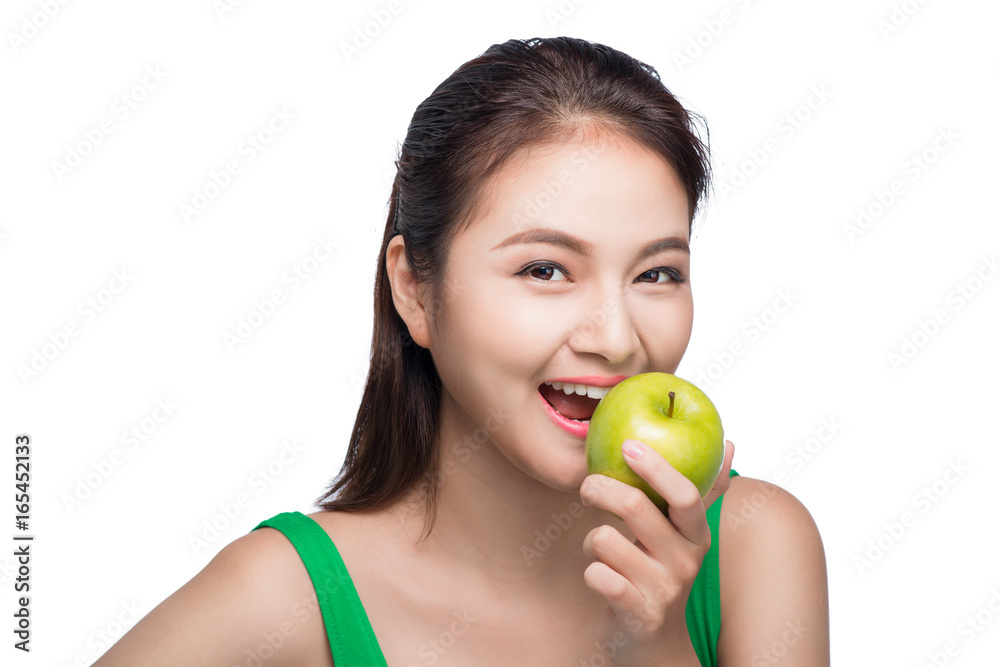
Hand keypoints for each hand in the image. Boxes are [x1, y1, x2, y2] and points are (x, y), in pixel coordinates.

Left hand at [578, 438, 734, 666]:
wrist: (658, 645)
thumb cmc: (663, 576)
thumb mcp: (686, 537)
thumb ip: (704, 492)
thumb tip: (731, 443)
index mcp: (697, 536)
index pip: (686, 494)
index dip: (657, 466)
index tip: (629, 444)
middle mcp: (685, 561)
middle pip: (636, 507)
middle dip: (600, 488)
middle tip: (588, 487)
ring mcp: (663, 589)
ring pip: (605, 538)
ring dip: (590, 540)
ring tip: (599, 549)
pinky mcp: (638, 614)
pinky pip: (597, 575)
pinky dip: (590, 571)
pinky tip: (600, 576)